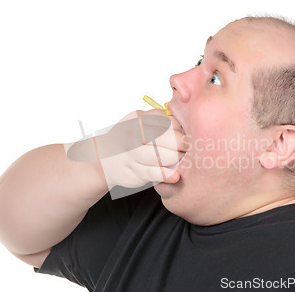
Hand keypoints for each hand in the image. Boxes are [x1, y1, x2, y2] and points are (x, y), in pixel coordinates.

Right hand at [65, 109, 186, 190]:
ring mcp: (131, 154)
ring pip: (160, 156)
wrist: (104, 159)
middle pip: (166, 138)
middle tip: (190, 149)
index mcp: (138, 119)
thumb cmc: (130, 139)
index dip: (182, 130)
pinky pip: (153, 173)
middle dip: (182, 144)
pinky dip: (166, 175)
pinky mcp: (132, 171)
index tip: (190, 135)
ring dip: (176, 158)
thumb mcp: (140, 121)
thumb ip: (160, 118)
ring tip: (183, 159)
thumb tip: (185, 119)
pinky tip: (175, 176)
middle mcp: (132, 134)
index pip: (168, 122)